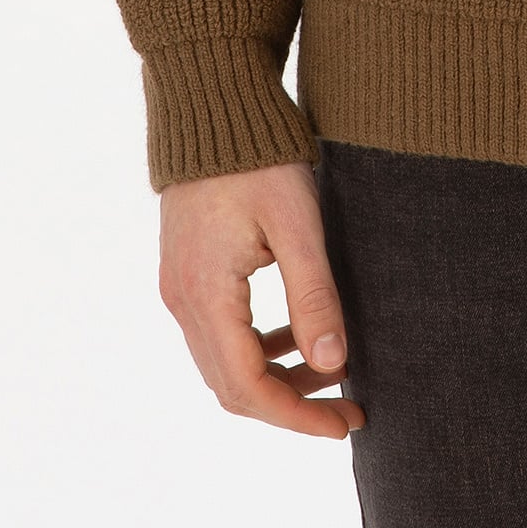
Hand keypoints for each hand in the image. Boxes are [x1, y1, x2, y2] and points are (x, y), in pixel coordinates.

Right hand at [157, 158, 364, 440]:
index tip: (346, 423)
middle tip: (348, 410)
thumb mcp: (297, 224)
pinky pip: (219, 335)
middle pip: (232, 387)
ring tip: (333, 371)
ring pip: (224, 364)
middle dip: (291, 406)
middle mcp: (182, 300)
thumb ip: (313, 295)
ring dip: (276, 379)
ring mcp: (178, 288)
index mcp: (206, 295)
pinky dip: (259, 349)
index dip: (299, 415)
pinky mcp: (186, 273)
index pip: (249, 387)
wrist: (211, 105)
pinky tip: (298, 336)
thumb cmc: (259, 157)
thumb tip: (334, 364)